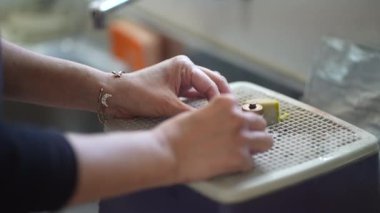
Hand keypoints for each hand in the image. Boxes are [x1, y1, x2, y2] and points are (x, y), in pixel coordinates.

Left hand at [106, 55, 229, 117]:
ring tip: (224, 114)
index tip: (228, 114)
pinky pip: (194, 95)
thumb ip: (190, 113)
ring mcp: (180, 79)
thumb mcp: (167, 105)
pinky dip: (202, 103)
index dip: (219, 99)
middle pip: (212, 82)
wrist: (116, 96)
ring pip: (204, 89)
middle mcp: (185, 69)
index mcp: (185, 66)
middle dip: (222, 96)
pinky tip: (209, 113)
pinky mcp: (176, 89)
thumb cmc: (139, 94)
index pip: (210, 83)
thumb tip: (211, 123)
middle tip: (234, 113)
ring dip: (213, 99)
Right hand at [152, 95, 272, 182]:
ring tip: (243, 152)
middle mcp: (237, 117)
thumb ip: (215, 114)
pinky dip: (242, 165)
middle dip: (252, 131)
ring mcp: (241, 138)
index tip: (234, 127)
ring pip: (266, 141)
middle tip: (240, 140)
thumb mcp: (197, 112)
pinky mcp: (239, 158)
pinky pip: (251, 162)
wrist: (166, 152)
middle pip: (260, 123)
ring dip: (256, 146)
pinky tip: (229, 165)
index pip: (245, 109)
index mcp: (226, 103)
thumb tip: (222, 123)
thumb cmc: (174, 133)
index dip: (239, 120)